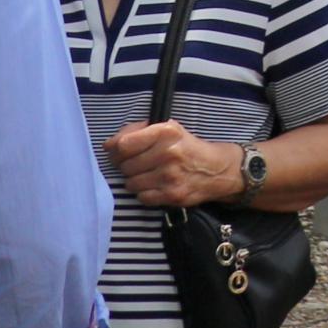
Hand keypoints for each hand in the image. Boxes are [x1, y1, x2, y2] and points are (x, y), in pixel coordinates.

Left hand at [103, 119, 247, 207]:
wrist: (218, 169)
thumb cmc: (187, 147)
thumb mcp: (169, 130)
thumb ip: (138, 132)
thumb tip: (109, 145)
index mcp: (166, 132)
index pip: (123, 145)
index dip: (115, 150)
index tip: (119, 152)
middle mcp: (168, 152)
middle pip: (125, 166)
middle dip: (127, 166)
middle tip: (139, 164)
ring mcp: (170, 175)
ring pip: (130, 183)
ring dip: (136, 180)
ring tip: (149, 175)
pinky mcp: (172, 194)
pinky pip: (141, 197)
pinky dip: (145, 193)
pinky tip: (156, 185)